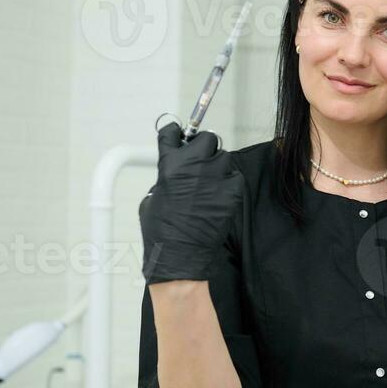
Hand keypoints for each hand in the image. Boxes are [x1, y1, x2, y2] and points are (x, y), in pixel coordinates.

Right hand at [139, 122, 244, 284]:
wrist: (181, 255)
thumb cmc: (161, 231)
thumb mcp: (152, 197)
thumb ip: (164, 176)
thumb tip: (174, 172)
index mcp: (169, 163)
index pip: (173, 132)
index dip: (176, 134)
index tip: (179, 137)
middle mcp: (194, 165)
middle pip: (207, 139)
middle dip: (203, 148)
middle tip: (200, 162)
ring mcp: (216, 177)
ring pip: (223, 158)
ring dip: (217, 167)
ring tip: (209, 184)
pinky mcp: (232, 191)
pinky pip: (234, 177)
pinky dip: (229, 184)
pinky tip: (218, 197)